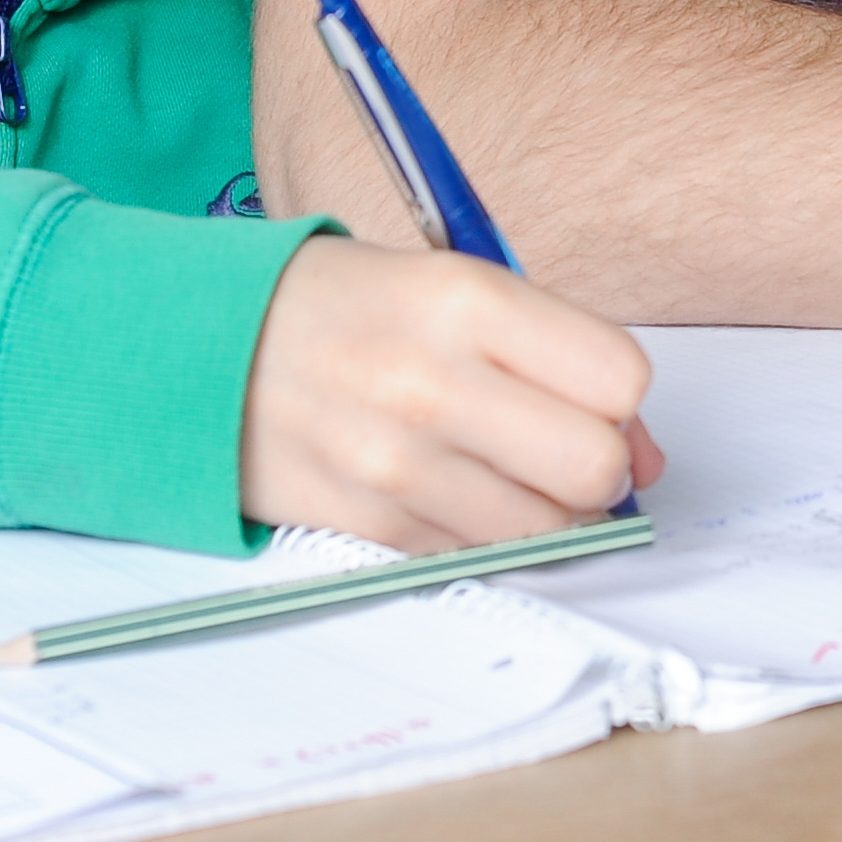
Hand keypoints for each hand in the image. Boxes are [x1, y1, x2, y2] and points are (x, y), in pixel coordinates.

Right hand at [238, 237, 665, 551]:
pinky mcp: (368, 527)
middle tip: (563, 448)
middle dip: (601, 465)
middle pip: (596, 466)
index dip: (620, 396)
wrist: (195, 350)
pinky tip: (445, 488)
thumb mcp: (450, 287)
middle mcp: (433, 384)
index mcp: (464, 300)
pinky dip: (482, 533)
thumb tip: (646, 453)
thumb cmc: (343, 310)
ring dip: (545, 510)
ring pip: (548, 528)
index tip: (592, 396)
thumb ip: (553, 354)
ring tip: (497, 467)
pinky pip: (479, 554)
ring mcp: (398, 466)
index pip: (619, 377)